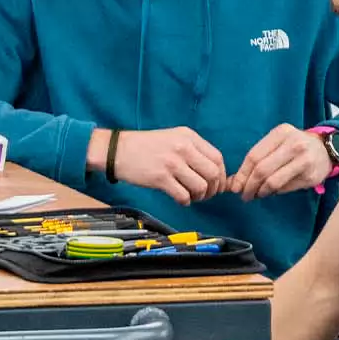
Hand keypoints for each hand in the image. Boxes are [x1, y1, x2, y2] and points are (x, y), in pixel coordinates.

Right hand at [109, 126, 226, 205]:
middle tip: (205, 194)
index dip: (221, 175)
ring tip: (191, 197)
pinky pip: (183, 195)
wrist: (117, 150)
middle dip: (213, 189)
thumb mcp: (172, 138)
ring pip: (201, 187)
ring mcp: (172, 163)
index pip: (217, 158)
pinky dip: (186, 201)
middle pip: (213, 174)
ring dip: (199, 197)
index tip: (217, 185)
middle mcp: (183, 148)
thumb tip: (213, 173)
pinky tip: (180, 200)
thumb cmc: (145, 146)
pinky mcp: (160, 178)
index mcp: (188, 137)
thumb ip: (192, 150)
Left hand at [229, 123, 337, 200]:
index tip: (234, 186)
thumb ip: (257, 158)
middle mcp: (294, 144)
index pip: (254, 156)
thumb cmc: (294, 146)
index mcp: (281, 133)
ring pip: (273, 181)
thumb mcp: (277, 143)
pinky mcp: (311, 176)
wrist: (326, 150)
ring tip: (255, 195)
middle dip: (248, 186)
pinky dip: (274, 192)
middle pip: (262, 170)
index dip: (241, 174)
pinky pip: (285, 188)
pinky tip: (270, 192)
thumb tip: (233, 182)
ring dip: (260, 192)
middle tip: (244, 195)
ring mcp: (304, 160)